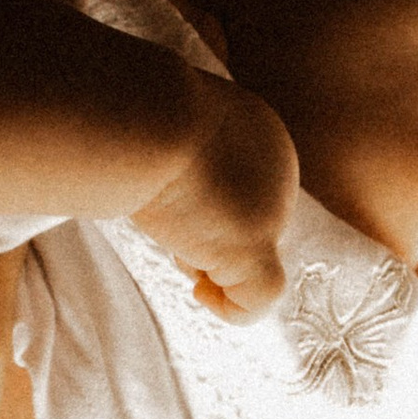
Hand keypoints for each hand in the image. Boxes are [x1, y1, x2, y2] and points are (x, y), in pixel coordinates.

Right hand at [127, 77, 297, 319]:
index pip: (243, 188)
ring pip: (252, 261)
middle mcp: (280, 170)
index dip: (207, 206)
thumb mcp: (168, 123)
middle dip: (207, 240)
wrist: (144, 114)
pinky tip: (202, 295)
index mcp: (260, 133)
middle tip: (170, 230)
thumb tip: (161, 179)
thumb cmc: (137, 110)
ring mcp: (272, 212)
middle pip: (247, 226)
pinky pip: (260, 298)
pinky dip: (233, 309)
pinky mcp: (255, 246)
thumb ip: (181, 149)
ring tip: (176, 245)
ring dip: (212, 267)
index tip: (172, 206)